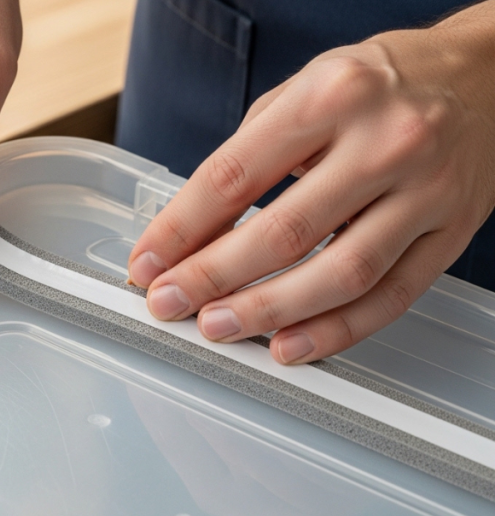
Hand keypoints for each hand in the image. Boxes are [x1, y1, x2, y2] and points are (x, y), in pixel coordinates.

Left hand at [127, 4, 494, 364]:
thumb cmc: (379, 83)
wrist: (484, 76)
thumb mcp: (301, 92)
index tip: (147, 262)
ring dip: (269, 312)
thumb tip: (189, 236)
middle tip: (170, 303)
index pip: (234, 176)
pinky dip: (337, 331)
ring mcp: (427, 191)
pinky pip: (392, 296)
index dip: (180, 229)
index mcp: (331, 96)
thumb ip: (245, 159)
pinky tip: (291, 346)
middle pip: (284, 232)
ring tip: (218, 328)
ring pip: (341, 274)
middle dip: (213, 278)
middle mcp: (385, 142)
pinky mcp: (453, 231)